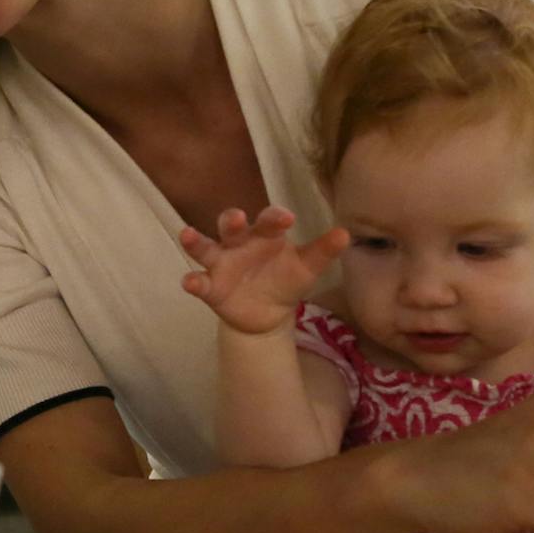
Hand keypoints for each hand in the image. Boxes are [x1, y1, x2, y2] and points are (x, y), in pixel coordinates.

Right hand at [179, 206, 347, 333]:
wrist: (268, 315)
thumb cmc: (286, 280)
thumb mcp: (306, 268)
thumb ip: (322, 251)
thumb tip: (345, 234)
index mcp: (264, 235)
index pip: (268, 220)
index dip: (275, 217)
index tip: (287, 218)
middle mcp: (239, 243)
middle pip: (231, 225)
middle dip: (232, 220)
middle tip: (238, 219)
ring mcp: (221, 264)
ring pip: (205, 247)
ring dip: (195, 241)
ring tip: (187, 234)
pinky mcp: (211, 287)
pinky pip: (199, 282)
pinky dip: (193, 281)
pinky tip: (190, 282)